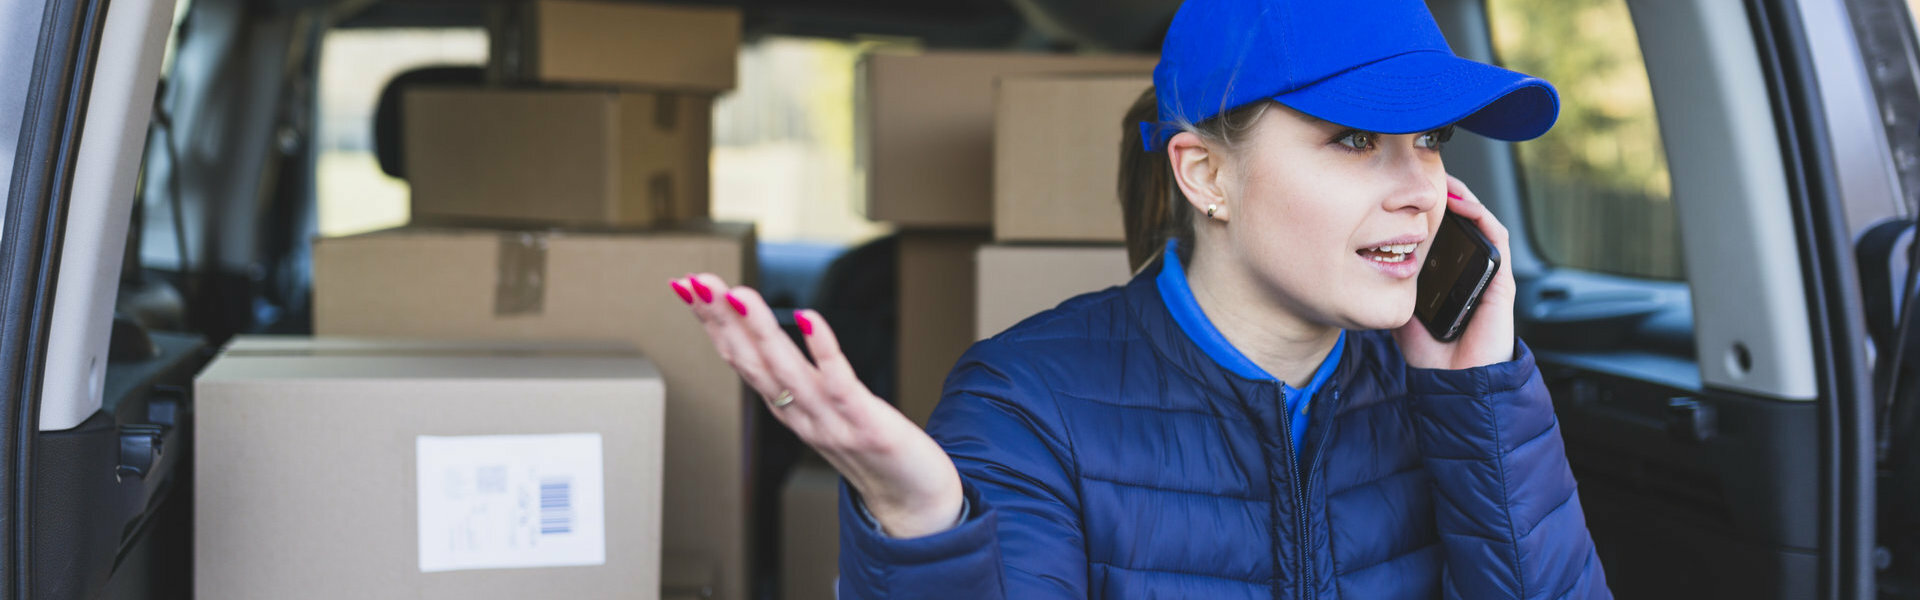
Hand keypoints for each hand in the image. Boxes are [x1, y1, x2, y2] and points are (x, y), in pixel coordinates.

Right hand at [671, 274, 963, 537]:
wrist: (912, 504)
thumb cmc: (873, 452)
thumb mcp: (825, 411)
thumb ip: (799, 380)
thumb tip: (777, 344)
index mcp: (789, 407)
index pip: (742, 358)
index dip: (713, 323)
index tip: (688, 287)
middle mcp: (800, 414)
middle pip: (752, 362)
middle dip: (720, 320)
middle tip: (695, 282)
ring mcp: (830, 421)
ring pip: (785, 371)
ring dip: (759, 330)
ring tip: (738, 295)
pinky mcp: (866, 424)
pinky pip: (839, 383)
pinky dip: (822, 350)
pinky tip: (810, 318)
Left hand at [1393, 175, 1517, 369]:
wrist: (1457, 383)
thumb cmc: (1433, 356)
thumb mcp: (1402, 316)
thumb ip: (1393, 292)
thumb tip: (1370, 272)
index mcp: (1449, 278)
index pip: (1442, 236)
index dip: (1428, 213)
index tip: (1407, 196)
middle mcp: (1470, 273)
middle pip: (1461, 225)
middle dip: (1445, 198)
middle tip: (1424, 178)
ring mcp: (1487, 275)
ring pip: (1481, 224)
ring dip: (1464, 199)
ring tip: (1443, 182)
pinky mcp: (1501, 281)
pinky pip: (1496, 239)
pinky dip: (1482, 216)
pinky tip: (1464, 203)